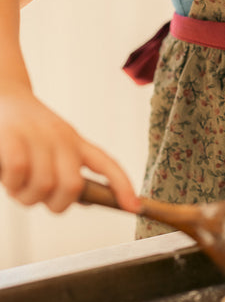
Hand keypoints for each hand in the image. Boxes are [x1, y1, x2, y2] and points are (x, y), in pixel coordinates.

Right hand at [0, 85, 138, 213]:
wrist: (2, 94)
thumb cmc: (25, 131)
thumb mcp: (54, 148)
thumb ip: (68, 172)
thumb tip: (87, 201)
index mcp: (76, 143)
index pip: (108, 165)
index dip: (123, 187)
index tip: (135, 207)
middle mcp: (63, 138)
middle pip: (72, 186)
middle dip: (54, 204)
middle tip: (35, 198)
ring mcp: (39, 136)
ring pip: (44, 185)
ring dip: (25, 197)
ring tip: (15, 187)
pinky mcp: (13, 135)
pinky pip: (19, 170)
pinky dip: (12, 183)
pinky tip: (7, 178)